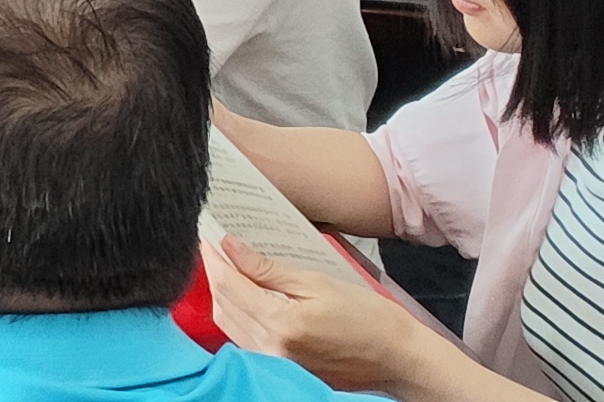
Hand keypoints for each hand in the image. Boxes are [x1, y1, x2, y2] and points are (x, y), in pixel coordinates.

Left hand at [205, 236, 443, 389]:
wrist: (397, 358)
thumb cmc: (368, 319)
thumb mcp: (318, 282)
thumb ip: (269, 269)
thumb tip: (231, 247)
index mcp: (281, 324)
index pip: (227, 285)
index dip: (212, 257)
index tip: (206, 235)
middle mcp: (271, 348)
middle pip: (222, 305)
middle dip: (215, 273)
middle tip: (216, 246)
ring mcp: (275, 363)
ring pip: (228, 324)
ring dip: (223, 295)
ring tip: (229, 266)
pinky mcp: (281, 369)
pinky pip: (244, 339)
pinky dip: (237, 315)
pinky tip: (244, 296)